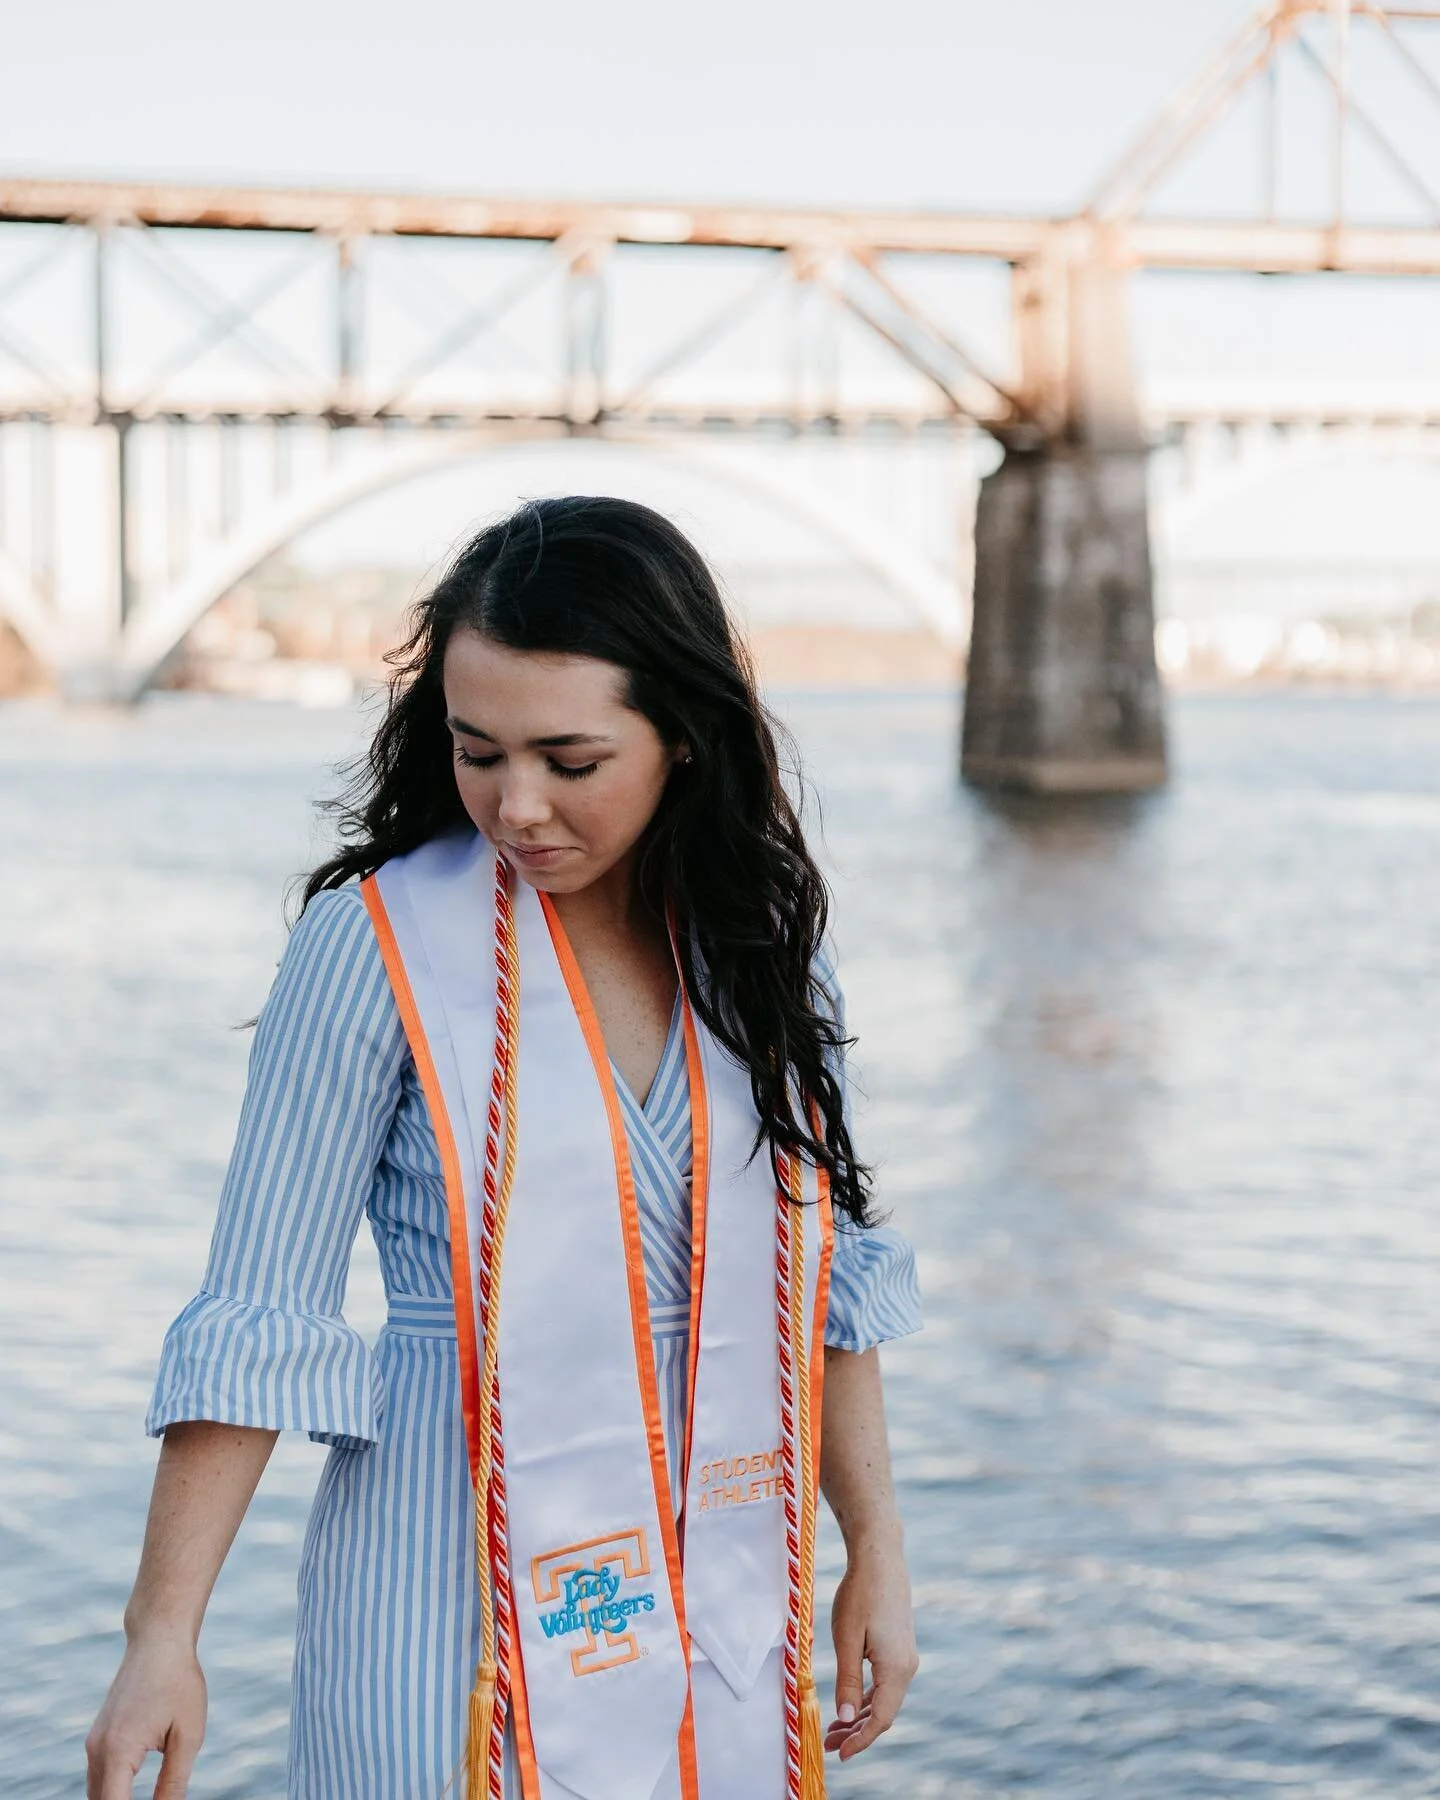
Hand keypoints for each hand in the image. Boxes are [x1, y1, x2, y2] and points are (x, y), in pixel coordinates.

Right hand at [86, 1632, 206, 1799]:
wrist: (158, 1640)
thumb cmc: (179, 1682)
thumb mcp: (188, 1734)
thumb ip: (174, 1781)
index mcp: (119, 1750)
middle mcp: (98, 1749)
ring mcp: (93, 1742)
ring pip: (96, 1793)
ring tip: (148, 1798)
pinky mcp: (97, 1736)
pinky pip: (99, 1776)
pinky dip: (111, 1791)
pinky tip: (130, 1795)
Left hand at [825, 1529, 917, 1760]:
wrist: (880, 1557)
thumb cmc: (860, 1594)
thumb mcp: (847, 1639)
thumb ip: (847, 1680)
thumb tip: (845, 1719)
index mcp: (896, 1669)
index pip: (880, 1719)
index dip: (860, 1740)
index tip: (839, 1754)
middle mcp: (906, 1667)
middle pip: (884, 1713)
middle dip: (857, 1732)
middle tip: (829, 1744)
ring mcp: (905, 1657)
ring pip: (884, 1699)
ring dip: (860, 1715)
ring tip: (834, 1729)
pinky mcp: (900, 1647)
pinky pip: (885, 1683)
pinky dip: (867, 1697)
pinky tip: (849, 1702)